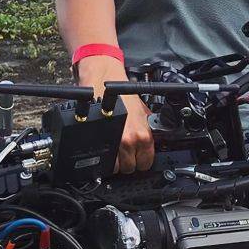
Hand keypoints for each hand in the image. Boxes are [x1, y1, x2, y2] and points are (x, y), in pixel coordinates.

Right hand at [75, 54, 154, 173]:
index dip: (141, 161)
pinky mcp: (99, 140)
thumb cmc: (122, 93)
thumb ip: (147, 130)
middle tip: (125, 152)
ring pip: (116, 168)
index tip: (138, 158)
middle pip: (130, 168)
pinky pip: (104, 161)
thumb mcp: (143, 112)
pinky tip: (106, 148)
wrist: (103, 81)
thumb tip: (150, 144)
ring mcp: (114, 142)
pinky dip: (104, 158)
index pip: (146, 163)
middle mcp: (130, 141)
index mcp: (143, 135)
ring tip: (115, 149)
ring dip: (115, 161)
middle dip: (128, 161)